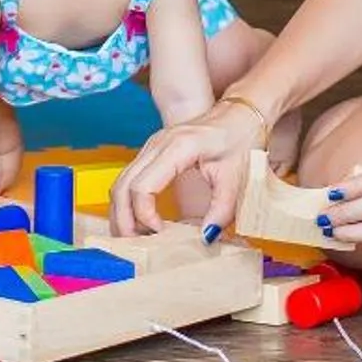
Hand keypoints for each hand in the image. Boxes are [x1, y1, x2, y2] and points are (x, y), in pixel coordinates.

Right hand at [112, 97, 267, 238]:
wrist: (241, 115)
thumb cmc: (240, 140)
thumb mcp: (237, 178)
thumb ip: (221, 210)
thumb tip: (205, 238)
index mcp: (177, 148)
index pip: (143, 187)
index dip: (145, 215)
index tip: (160, 233)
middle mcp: (157, 144)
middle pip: (122, 186)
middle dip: (123, 220)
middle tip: (136, 246)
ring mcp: (151, 146)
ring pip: (120, 183)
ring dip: (122, 213)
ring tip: (136, 239)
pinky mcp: (152, 152)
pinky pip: (129, 179)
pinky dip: (128, 203)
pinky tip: (141, 222)